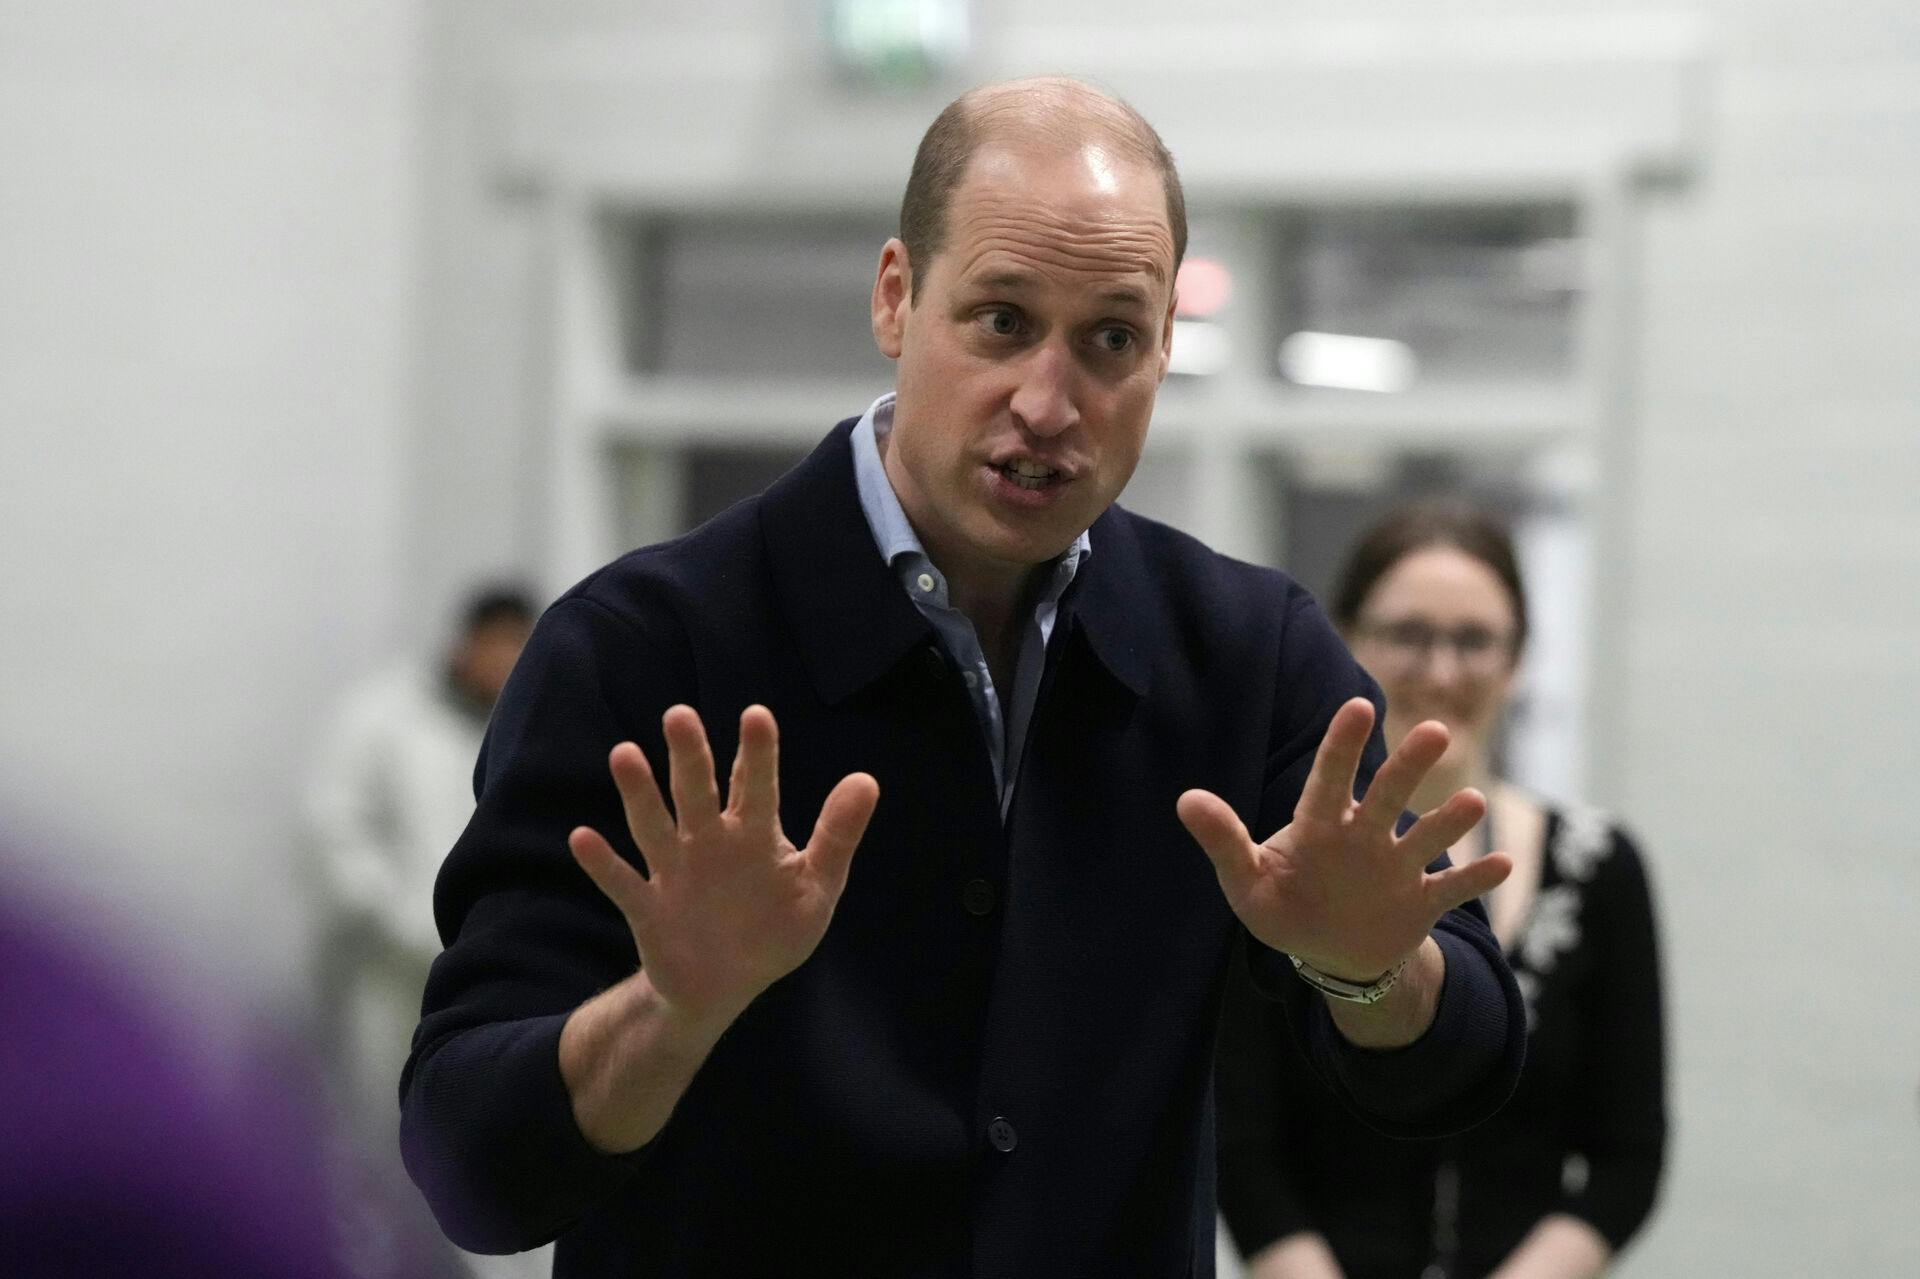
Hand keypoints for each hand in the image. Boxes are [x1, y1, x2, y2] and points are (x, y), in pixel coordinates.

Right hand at [568, 704, 879, 1027]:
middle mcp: (708, 842)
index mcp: (753, 834)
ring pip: (654, 826)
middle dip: (689, 756)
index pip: (754, 784)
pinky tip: (583, 837)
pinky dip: (602, 864)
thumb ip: (838, 835)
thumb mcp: (817, 886)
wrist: (724, 987)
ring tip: (624, 754)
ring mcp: (674, 873)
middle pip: (697, 792)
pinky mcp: (647, 909)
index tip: (757, 715)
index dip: (757, 753)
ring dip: (638, 794)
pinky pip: (622, 884)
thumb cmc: (774, 928)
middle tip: (679, 715)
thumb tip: (868, 779)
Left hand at [1178, 697, 1509, 981]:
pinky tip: (1505, 865)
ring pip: (1427, 838)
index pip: (1330, 778)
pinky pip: (1454, 889)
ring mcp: (1398, 868)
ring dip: (1450, 821)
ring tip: (1473, 802)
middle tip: (1434, 730)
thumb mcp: (1247, 883)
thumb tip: (1186, 800)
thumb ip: (1224, 842)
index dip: (1342, 746)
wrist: (1331, 955)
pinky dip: (1477, 879)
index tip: (1358, 706)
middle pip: (1389, 795)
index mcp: (1321, 824)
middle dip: (1410, 766)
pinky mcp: (1423, 903)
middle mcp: (1366, 835)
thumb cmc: (1284, 907)